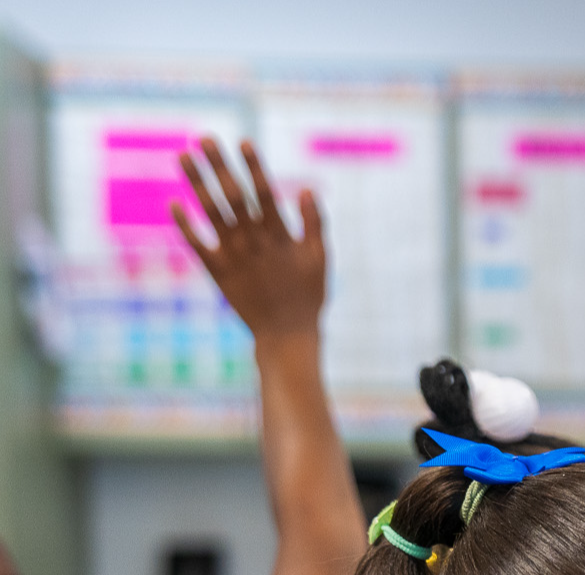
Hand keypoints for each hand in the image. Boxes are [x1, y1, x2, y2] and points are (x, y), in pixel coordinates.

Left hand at [171, 138, 325, 340]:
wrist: (286, 335)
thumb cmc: (308, 296)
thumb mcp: (320, 259)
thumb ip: (313, 224)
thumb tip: (306, 189)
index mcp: (280, 235)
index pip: (264, 193)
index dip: (253, 167)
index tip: (242, 141)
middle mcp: (254, 241)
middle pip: (233, 195)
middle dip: (218, 165)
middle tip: (203, 137)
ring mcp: (234, 255)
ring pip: (211, 212)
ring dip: (196, 183)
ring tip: (182, 156)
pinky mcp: (217, 271)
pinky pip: (197, 244)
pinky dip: (184, 224)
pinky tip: (173, 202)